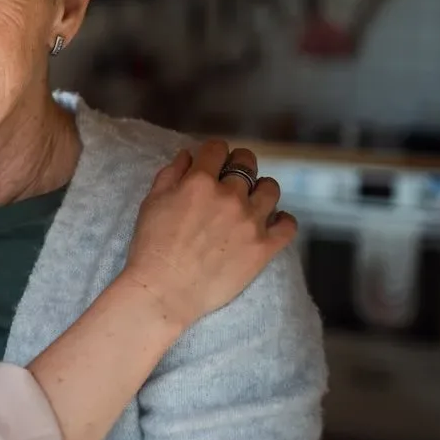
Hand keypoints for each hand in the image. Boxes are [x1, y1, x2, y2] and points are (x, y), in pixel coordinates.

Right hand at [123, 140, 294, 330]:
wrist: (164, 291)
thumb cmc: (151, 248)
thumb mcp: (151, 202)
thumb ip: (171, 173)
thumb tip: (189, 155)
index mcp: (199, 182)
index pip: (217, 148)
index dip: (214, 151)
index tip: (213, 161)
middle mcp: (229, 196)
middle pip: (247, 162)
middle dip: (240, 164)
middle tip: (233, 177)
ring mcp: (250, 221)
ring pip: (271, 189)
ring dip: (261, 190)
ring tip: (252, 202)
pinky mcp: (264, 247)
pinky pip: (288, 225)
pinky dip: (282, 220)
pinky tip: (271, 223)